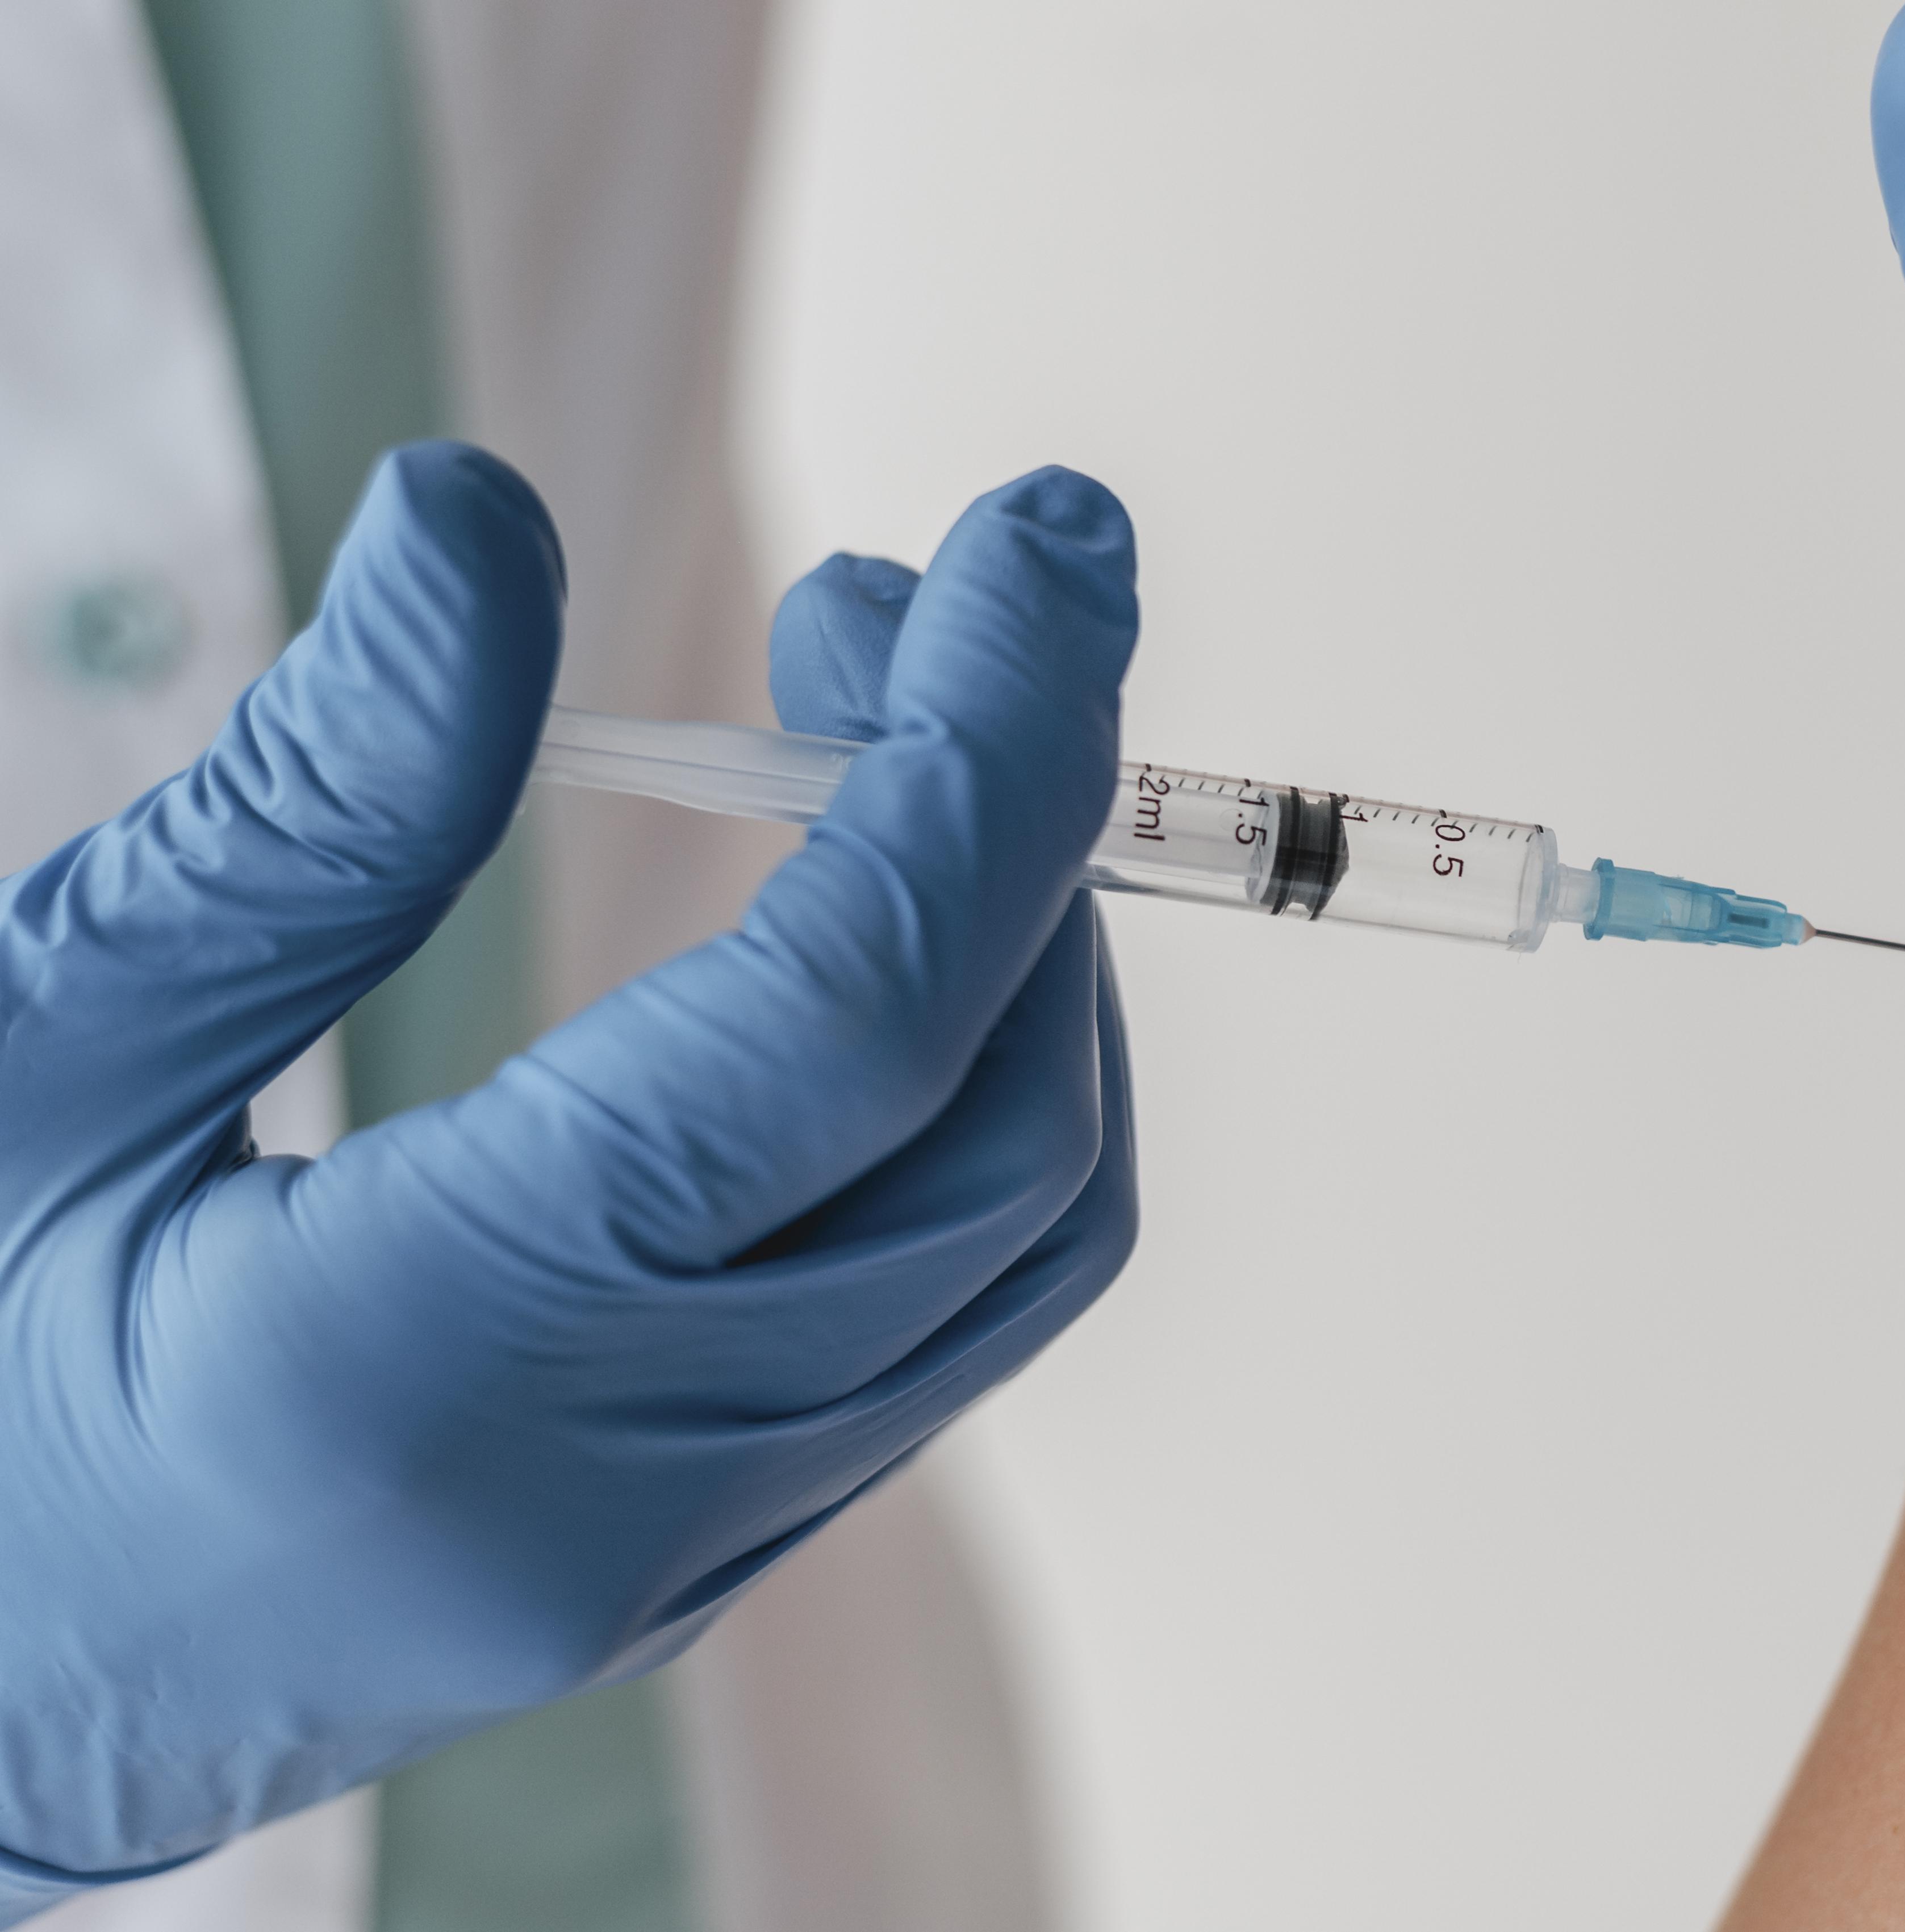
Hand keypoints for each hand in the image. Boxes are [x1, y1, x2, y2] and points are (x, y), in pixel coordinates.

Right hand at [0, 445, 1137, 1913]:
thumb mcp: (20, 1058)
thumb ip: (292, 815)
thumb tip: (481, 519)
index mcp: (412, 1360)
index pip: (853, 1025)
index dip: (992, 749)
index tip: (1043, 539)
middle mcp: (604, 1491)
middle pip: (997, 1130)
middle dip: (1020, 827)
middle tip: (896, 604)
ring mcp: (671, 1558)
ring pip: (1013, 1238)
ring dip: (1021, 960)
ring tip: (890, 740)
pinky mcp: (688, 1566)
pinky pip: (938, 1318)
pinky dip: (962, 1097)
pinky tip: (851, 945)